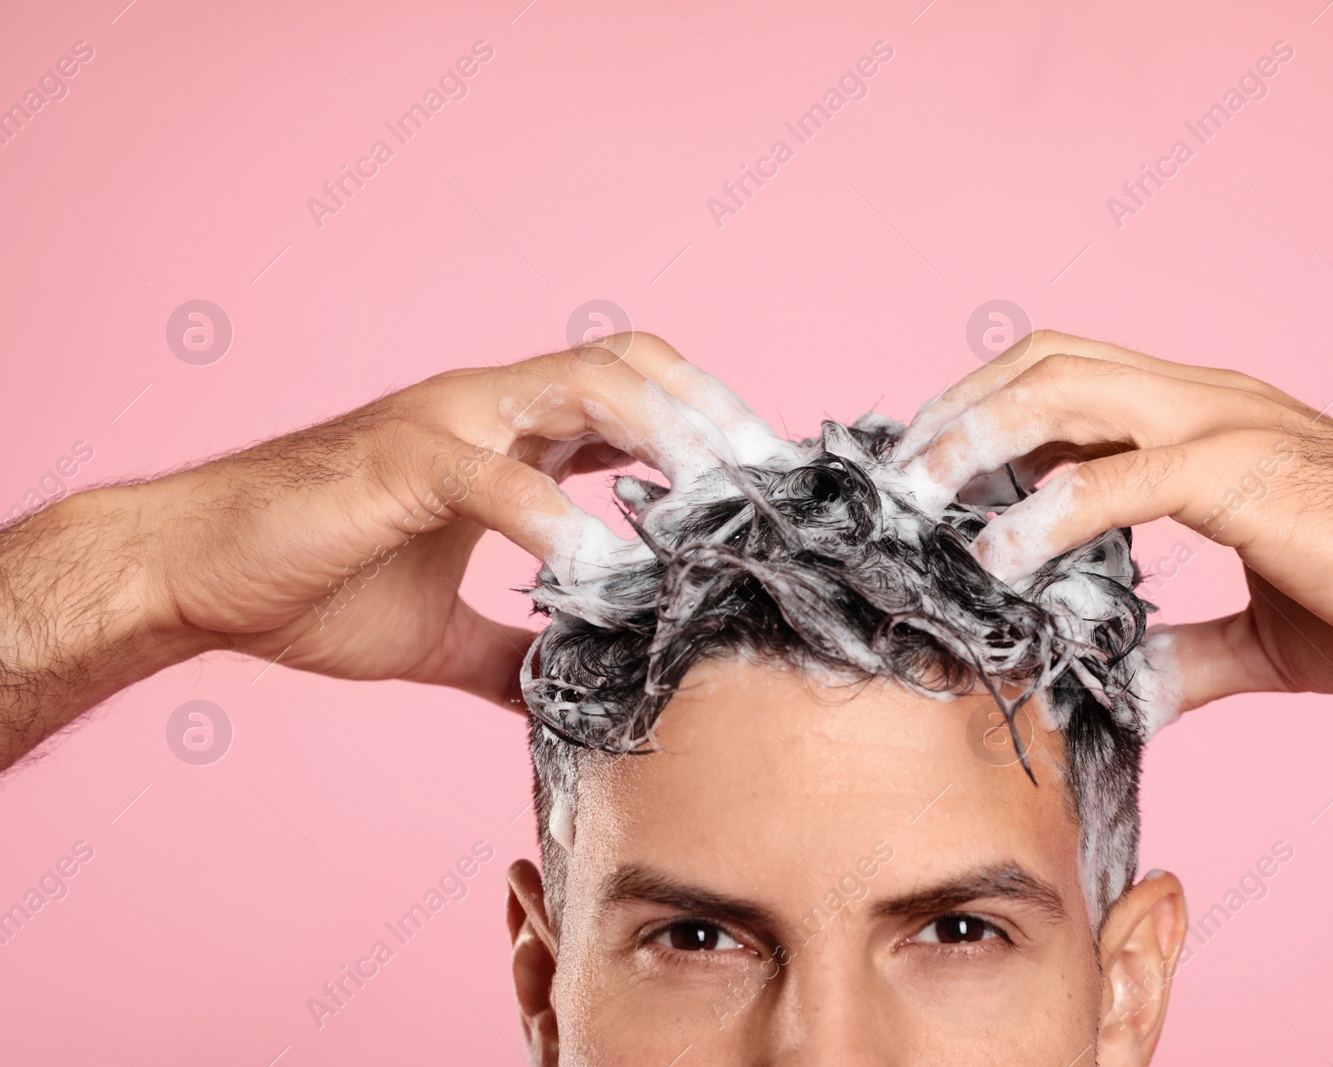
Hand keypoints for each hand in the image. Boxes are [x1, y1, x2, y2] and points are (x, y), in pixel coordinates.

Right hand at [0, 333, 778, 766]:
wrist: (191, 574)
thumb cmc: (308, 584)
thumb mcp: (436, 634)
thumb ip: (508, 655)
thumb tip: (566, 700)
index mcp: (506, 433)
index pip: (633, 396)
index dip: (705, 431)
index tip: (763, 493)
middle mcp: (487, 407)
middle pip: (632, 365)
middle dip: (712, 417)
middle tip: (770, 491)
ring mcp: (446, 423)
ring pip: (586, 386)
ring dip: (664, 438)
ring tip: (718, 507)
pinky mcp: (400, 462)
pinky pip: (499, 477)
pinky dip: (559, 521)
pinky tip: (602, 575)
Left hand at [895, 331, 1332, 738]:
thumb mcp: (1267, 634)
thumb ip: (1191, 652)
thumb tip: (1133, 688)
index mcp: (1206, 419)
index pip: (1069, 379)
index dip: (987, 412)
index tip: (932, 476)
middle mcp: (1207, 400)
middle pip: (1047, 362)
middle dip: (958, 413)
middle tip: (898, 484)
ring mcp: (1227, 426)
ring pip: (1067, 391)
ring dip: (977, 442)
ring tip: (917, 507)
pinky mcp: (1248, 475)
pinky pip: (1121, 478)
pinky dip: (1046, 514)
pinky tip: (1000, 562)